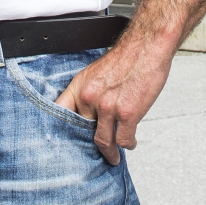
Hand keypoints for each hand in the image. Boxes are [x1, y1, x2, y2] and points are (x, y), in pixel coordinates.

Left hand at [55, 31, 176, 164]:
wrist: (146, 47)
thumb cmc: (125, 59)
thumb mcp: (95, 74)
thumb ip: (89, 95)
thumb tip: (87, 115)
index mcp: (79, 87)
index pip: (59, 114)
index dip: (59, 131)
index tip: (64, 143)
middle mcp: (90, 98)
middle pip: (83, 133)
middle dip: (89, 147)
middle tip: (94, 155)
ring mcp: (108, 107)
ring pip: (103, 142)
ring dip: (110, 153)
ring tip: (113, 157)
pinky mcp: (127, 114)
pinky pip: (123, 140)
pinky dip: (127, 144)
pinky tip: (129, 143)